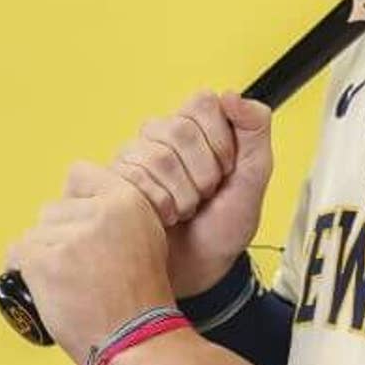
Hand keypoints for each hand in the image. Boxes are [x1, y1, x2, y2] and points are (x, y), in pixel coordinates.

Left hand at [3, 161, 174, 364]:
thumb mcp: (147, 237)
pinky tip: (48, 288)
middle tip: (82, 269)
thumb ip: (115, 213)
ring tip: (70, 284)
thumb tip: (74, 200)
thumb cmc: (141, 297)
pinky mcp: (44, 262)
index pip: (79, 174)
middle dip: (59, 236)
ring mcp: (70, 237)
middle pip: (52, 209)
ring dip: (43, 257)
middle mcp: (99, 212)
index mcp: (127, 201)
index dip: (75, 200)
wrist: (136, 338)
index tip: (81, 227)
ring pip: (34, 234)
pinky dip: (25, 271)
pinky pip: (17, 254)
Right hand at [99, 90, 274, 297]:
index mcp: (195, 126)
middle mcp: (160, 136)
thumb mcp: (254, 178)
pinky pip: (127, 178)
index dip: (220, 140)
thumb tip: (231, 94)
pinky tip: (161, 218)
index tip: (227, 169)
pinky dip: (156, 206)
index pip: (203, 102)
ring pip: (154, 156)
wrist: (200, 270)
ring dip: (180, 194)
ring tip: (184, 211)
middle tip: (205, 196)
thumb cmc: (225, 225)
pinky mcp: (111, 182)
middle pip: (177, 128)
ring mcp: (132, 158)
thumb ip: (254, 130)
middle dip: (202, 173)